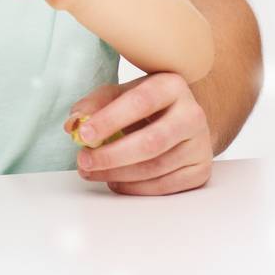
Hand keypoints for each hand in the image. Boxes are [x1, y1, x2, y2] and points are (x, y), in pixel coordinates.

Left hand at [62, 73, 213, 194]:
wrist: (180, 120)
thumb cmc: (143, 104)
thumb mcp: (118, 94)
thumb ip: (93, 105)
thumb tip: (73, 124)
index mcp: (171, 86)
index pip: (140, 102)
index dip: (109, 120)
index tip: (83, 135)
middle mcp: (193, 114)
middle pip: (151, 142)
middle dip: (111, 155)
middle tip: (83, 161)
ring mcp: (201, 144)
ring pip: (156, 167)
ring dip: (118, 174)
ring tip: (92, 172)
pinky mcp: (201, 169)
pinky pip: (166, 185)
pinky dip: (136, 187)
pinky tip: (115, 181)